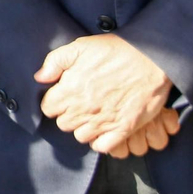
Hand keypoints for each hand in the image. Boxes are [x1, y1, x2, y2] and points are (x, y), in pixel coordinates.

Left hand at [35, 34, 173, 156]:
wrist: (153, 59)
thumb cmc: (116, 50)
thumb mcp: (80, 46)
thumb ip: (55, 62)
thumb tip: (40, 77)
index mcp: (70, 89)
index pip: (48, 108)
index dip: (54, 101)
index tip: (62, 95)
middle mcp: (84, 109)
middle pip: (63, 124)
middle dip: (68, 114)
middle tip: (79, 103)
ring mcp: (104, 121)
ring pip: (81, 136)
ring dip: (84, 127)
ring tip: (92, 114)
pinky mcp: (123, 129)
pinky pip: (103, 147)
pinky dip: (101, 141)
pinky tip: (104, 128)